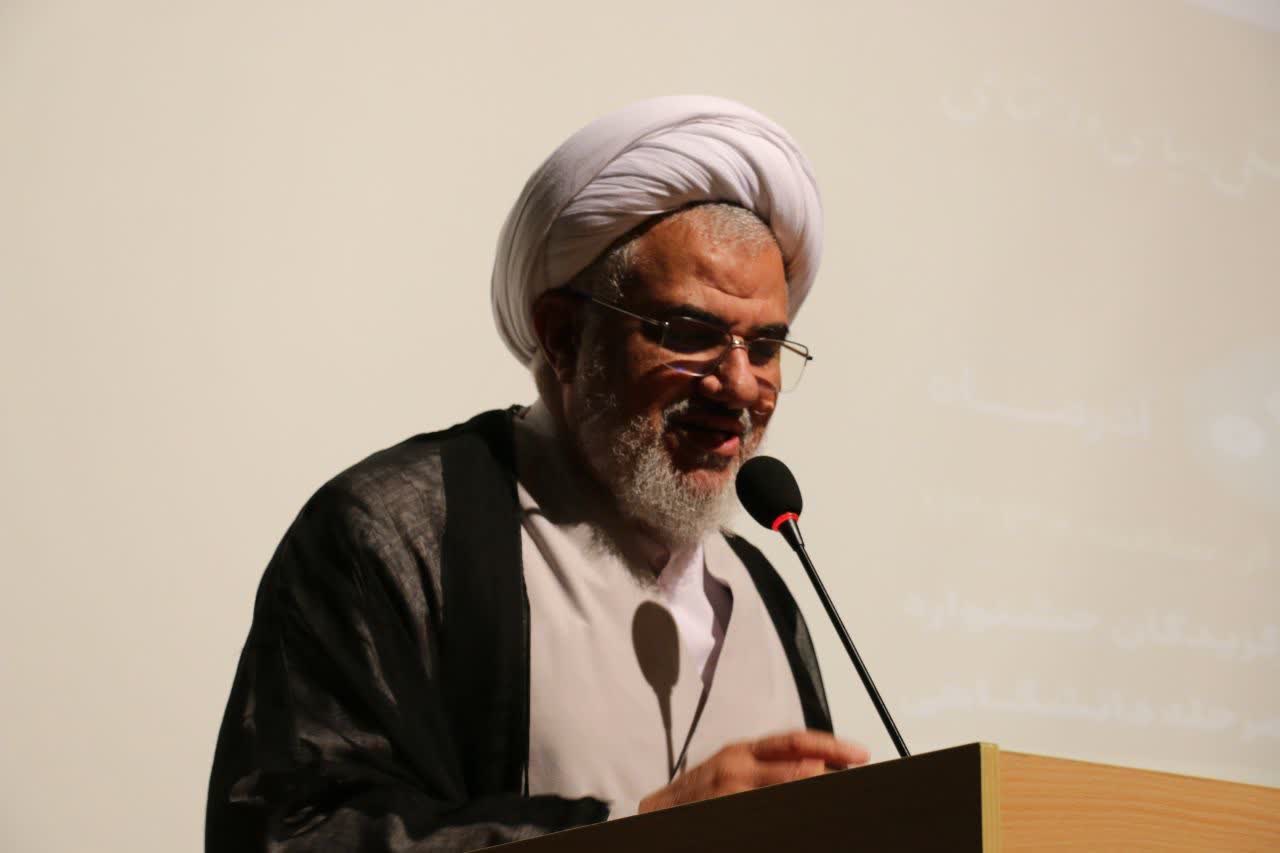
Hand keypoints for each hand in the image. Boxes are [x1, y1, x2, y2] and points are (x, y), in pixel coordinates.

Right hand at [637, 729, 868, 812]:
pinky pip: (765, 809)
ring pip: (786, 786)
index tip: (857, 753)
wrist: (659, 811)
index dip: (829, 745)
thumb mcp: (736, 769)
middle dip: (830, 764)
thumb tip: (816, 767)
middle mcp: (738, 766)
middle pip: (795, 762)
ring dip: (813, 785)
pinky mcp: (726, 810)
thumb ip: (771, 765)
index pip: (793, 741)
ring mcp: (732, 790)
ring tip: (833, 782)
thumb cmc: (700, 792)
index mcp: (743, 752)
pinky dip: (785, 806)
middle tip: (857, 765)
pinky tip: (805, 805)